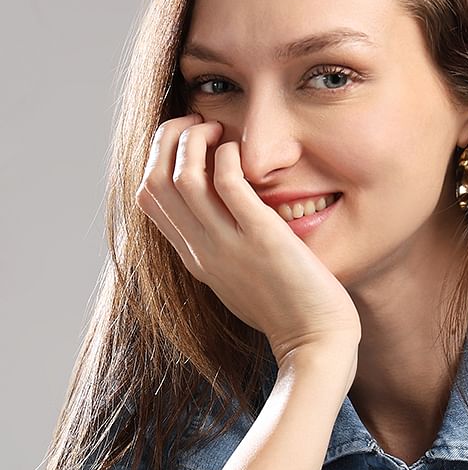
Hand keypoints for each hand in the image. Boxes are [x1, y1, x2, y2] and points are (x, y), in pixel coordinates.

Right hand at [135, 115, 361, 375]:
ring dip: (194, 140)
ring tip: (218, 131)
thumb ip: (225, 249)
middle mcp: (203, 251)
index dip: (158, 158)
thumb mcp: (242, 280)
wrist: (316, 345)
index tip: (188, 142)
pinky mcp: (261, 239)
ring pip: (181, 177)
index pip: (150, 198)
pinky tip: (241, 150)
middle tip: (198, 124)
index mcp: (196, 258)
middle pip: (154, 181)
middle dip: (168, 139)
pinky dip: (227, 155)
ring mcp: (228, 246)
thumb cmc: (290, 313)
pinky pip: (227, 183)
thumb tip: (224, 217)